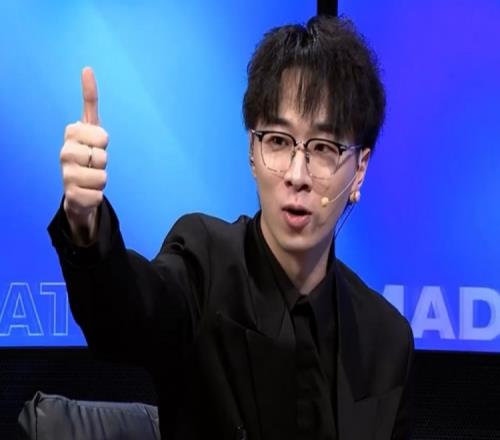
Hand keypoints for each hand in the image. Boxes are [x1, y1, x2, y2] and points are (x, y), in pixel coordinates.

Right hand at [60, 67, 108, 244]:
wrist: (78, 190)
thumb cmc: (87, 156)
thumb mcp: (90, 130)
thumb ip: (90, 103)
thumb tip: (87, 68)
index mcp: (71, 135)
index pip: (101, 135)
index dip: (103, 141)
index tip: (96, 143)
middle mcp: (65, 152)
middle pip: (104, 156)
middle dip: (104, 162)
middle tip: (93, 164)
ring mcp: (66, 174)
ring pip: (103, 177)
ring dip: (102, 180)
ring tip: (90, 178)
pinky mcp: (71, 196)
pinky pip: (99, 195)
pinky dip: (98, 196)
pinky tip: (87, 193)